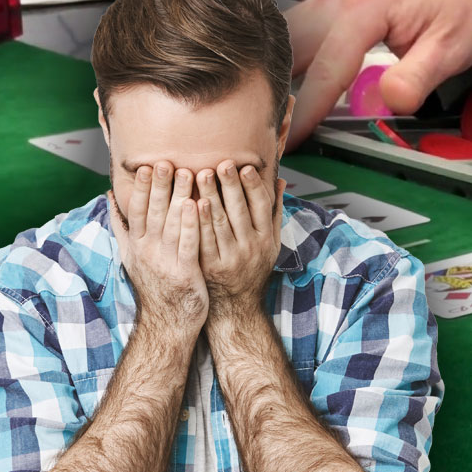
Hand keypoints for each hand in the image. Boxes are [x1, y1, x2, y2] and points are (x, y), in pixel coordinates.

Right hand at [107, 161, 207, 333]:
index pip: (138, 210)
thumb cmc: (156, 286)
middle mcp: (147, 251)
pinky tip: (199, 205)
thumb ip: (123, 226)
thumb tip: (111, 197)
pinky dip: (193, 224)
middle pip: (153, 212)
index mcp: (137, 245)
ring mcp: (165, 262)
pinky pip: (189, 244)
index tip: (147, 165)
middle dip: (159, 186)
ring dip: (179, 197)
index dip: (143, 188)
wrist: (167, 324)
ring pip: (171, 224)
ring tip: (188, 173)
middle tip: (166, 161)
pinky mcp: (184, 273)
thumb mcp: (132, 256)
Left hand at [194, 160, 282, 315]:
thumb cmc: (253, 268)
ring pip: (220, 223)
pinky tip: (191, 203)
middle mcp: (251, 248)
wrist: (237, 307)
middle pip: (240, 212)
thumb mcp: (272, 243)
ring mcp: (230, 258)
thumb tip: (280, 181)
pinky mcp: (210, 267)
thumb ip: (274, 211)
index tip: (245, 167)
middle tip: (221, 163)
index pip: (261, 207)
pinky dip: (198, 221)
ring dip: (211, 197)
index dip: (253, 186)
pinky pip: (204, 240)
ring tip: (201, 174)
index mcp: (266, 239)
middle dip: (230, 186)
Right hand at [284, 0, 471, 149]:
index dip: (305, 110)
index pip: (327, 69)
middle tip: (273, 130)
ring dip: (282, 71)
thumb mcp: (453, 47)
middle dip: (278, 90)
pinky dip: (296, 55)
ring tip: (280, 111)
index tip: (290, 138)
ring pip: (290, 34)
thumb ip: (418, 77)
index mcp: (368, 4)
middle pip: (291, 47)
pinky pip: (303, 25)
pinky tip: (300, 81)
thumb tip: (389, 102)